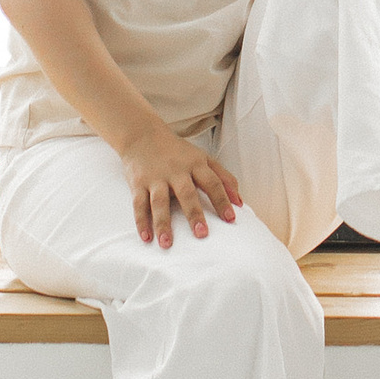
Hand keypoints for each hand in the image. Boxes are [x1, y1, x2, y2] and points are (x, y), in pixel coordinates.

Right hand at [122, 125, 242, 248]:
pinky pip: (139, 204)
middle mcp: (176, 171)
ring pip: (159, 202)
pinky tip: (146, 238)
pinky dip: (141, 221)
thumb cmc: (177, 151)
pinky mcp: (138, 183)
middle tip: (201, 233)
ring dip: (163, 223)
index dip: (222, 200)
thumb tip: (240, 202)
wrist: (143, 135)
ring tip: (167, 244)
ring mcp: (156, 178)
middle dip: (194, 214)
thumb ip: (223, 177)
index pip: (212, 183)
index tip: (230, 218)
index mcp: (195, 164)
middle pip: (186, 193)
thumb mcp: (203, 158)